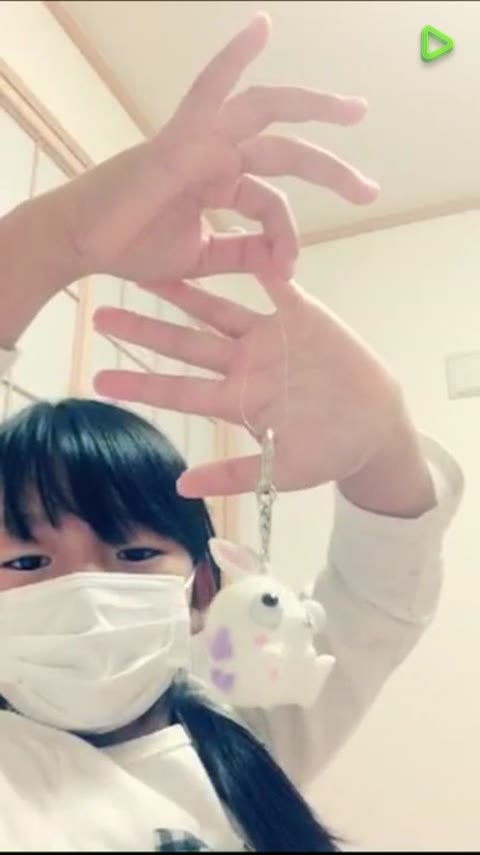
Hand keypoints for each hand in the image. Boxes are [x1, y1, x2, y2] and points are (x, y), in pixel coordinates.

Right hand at [58, 13, 377, 284]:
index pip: (271, 202)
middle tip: (369, 189)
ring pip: (265, 114)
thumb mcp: (201, 256)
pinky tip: (262, 27)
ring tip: (355, 111)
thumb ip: (241, 253)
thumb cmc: (131, 246)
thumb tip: (282, 262)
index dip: (287, 237)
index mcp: (220, 182)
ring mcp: (199, 141)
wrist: (81, 243)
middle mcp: (215, 153)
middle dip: (331, 169)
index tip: (289, 273)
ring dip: (311, 107)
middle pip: (285, 150)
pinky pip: (210, 90)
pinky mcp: (179, 141)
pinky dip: (233, 57)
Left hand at [93, 277, 406, 498]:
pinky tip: (232, 243)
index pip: (179, 391)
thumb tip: (180, 487)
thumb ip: (233, 476)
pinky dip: (260, 268)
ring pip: (220, 310)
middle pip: (187, 345)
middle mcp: (245, 364)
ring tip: (150, 272)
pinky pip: (278, 287)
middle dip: (145, 331)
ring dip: (186, 292)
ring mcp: (271, 338)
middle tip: (101, 317)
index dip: (140, 384)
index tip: (99, 380)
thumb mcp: (281, 472)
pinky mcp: (302, 316)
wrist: (376, 426)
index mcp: (237, 400)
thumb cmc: (329, 451)